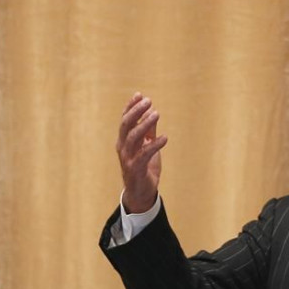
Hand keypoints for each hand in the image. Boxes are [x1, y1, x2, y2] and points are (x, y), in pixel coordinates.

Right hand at [116, 92, 167, 212]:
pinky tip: (165, 138)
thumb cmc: (144, 168)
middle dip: (136, 111)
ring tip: (157, 114)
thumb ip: (149, 131)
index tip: (139, 95)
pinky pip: (144, 154)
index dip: (130, 107)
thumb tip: (152, 112)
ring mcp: (128, 158)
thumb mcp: (147, 146)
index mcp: (124, 141)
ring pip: (133, 137)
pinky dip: (154, 145)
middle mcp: (123, 148)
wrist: (141, 193)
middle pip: (126, 125)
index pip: (125, 120)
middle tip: (149, 102)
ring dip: (145, 124)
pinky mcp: (136, 169)